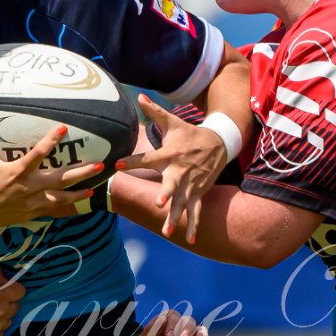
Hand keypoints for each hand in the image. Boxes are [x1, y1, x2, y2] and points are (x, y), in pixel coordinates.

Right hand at [0, 111, 98, 232]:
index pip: (39, 153)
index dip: (51, 140)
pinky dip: (66, 205)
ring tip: (94, 186)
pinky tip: (78, 201)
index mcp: (17, 172)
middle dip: (82, 172)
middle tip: (100, 165)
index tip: (64, 128)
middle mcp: (29, 188)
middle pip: (61, 179)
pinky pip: (53, 208)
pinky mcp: (32, 214)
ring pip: (62, 198)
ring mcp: (32, 203)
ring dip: (79, 192)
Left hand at [117, 94, 227, 240]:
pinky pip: (196, 211)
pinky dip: (194, 225)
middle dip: (166, 194)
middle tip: (159, 203)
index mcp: (170, 154)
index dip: (132, 161)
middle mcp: (180, 171)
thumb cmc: (190, 134)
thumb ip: (154, 112)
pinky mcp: (199, 193)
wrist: (219, 143)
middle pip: (172, 184)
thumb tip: (139, 96)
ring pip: (183, 203)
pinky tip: (189, 239)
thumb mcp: (173, 122)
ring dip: (177, 217)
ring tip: (168, 232)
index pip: (148, 158)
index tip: (116, 165)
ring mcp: (191, 184)